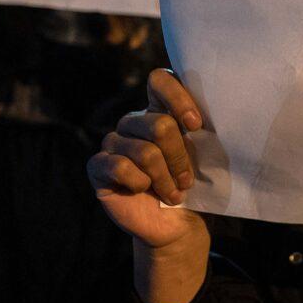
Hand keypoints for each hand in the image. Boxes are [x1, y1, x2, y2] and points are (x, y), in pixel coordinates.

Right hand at [87, 68, 205, 248]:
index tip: (196, 125)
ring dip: (166, 179)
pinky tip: (143, 191)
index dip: (178, 98)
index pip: (160, 80)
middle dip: (179, 157)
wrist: (176, 223)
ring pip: (145, 152)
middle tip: (186, 179)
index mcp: (159, 110)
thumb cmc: (192, 185)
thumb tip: (202, 118)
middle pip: (159, 124)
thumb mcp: (204, 155)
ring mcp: (113, 143)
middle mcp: (133, 122)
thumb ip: (201, 130)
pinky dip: (140, 184)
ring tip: (173, 193)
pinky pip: (121, 167)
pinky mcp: (98, 167)